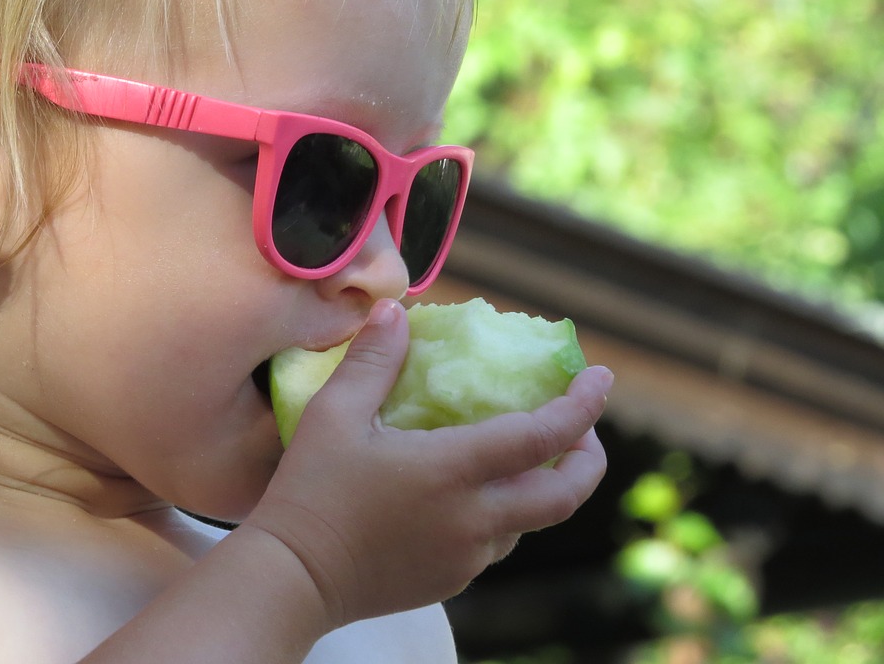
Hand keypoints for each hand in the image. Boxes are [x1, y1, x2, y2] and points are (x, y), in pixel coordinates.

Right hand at [244, 298, 610, 629]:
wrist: (293, 578)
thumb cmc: (311, 490)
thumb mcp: (334, 414)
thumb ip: (373, 360)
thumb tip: (396, 312)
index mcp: (453, 472)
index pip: (542, 437)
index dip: (581, 405)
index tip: (600, 376)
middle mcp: (474, 520)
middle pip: (564, 495)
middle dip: (588, 458)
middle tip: (583, 428)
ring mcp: (466, 557)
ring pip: (530, 522)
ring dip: (542, 487)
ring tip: (525, 457)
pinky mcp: (450, 581)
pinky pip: (494, 545)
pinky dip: (502, 515)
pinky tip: (472, 496)